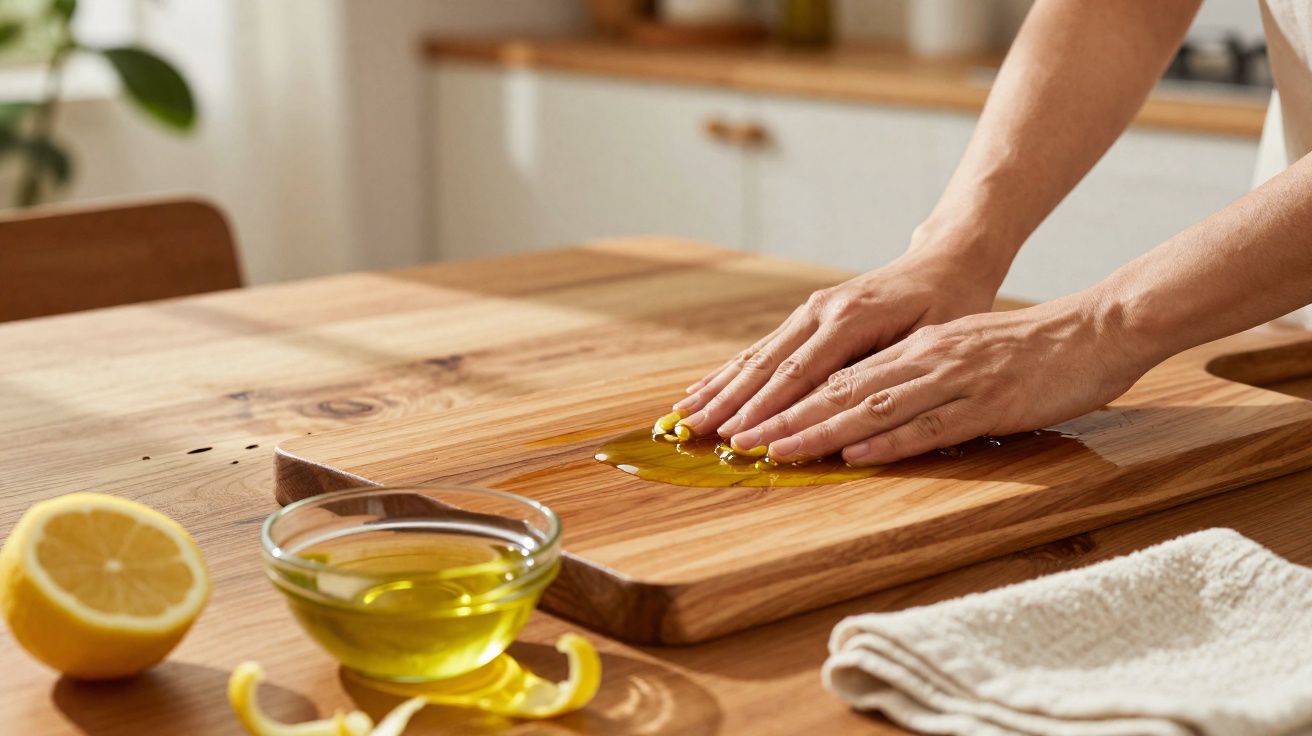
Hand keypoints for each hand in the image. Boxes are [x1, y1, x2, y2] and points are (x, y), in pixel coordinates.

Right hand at [673, 250, 999, 440]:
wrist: (945, 263)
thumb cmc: (950, 306)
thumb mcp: (935, 337)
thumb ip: (888, 370)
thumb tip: (850, 410)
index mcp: (852, 317)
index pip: (801, 374)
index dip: (768, 411)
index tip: (740, 440)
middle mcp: (822, 310)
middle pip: (767, 365)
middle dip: (729, 403)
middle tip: (696, 433)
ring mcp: (810, 310)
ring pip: (757, 356)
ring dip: (720, 388)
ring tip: (685, 415)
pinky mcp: (807, 315)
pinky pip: (763, 348)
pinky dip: (730, 371)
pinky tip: (703, 388)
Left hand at [728, 295, 1156, 464]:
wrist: (1094, 329)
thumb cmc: (1026, 349)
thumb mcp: (958, 355)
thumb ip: (913, 377)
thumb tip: (866, 411)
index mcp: (912, 348)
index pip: (833, 377)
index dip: (783, 400)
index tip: (742, 421)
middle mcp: (921, 358)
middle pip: (837, 390)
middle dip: (782, 417)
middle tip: (735, 441)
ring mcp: (952, 379)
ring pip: (871, 406)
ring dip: (818, 431)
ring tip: (774, 451)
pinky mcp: (986, 403)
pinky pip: (929, 424)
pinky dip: (887, 441)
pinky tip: (853, 454)